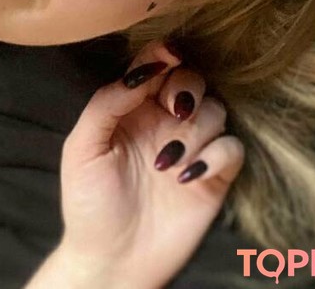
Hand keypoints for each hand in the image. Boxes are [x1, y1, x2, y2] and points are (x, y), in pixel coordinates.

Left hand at [54, 39, 243, 287]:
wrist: (111, 258)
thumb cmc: (88, 202)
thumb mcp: (83, 147)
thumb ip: (107, 103)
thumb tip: (142, 71)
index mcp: (132, 108)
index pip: (156, 66)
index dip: (164, 56)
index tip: (166, 61)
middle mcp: (164, 122)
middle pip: (193, 79)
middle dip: (187, 87)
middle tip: (173, 111)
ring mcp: (191, 147)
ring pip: (215, 111)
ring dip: (195, 130)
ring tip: (166, 163)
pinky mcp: (214, 176)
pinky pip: (232, 148)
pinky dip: (216, 155)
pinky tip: (186, 176)